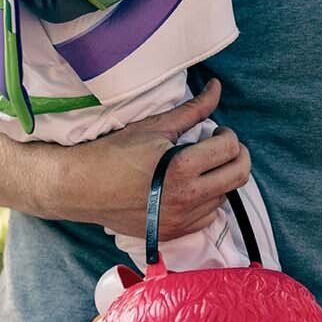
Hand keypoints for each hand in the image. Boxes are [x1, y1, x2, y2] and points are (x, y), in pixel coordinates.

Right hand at [71, 80, 251, 239]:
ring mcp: (180, 220)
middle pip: (239, 176)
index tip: (215, 132)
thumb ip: (193, 109)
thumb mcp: (155, 127)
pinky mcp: (172, 234)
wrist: (81, 188)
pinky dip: (206, 201)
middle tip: (218, 146)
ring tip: (199, 167)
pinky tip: (189, 188)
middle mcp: (186, 199)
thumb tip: (216, 88)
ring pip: (224, 197)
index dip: (228, 135)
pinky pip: (206, 218)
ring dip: (219, 179)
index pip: (230, 149)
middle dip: (236, 156)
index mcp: (183, 169)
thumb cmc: (114, 152)